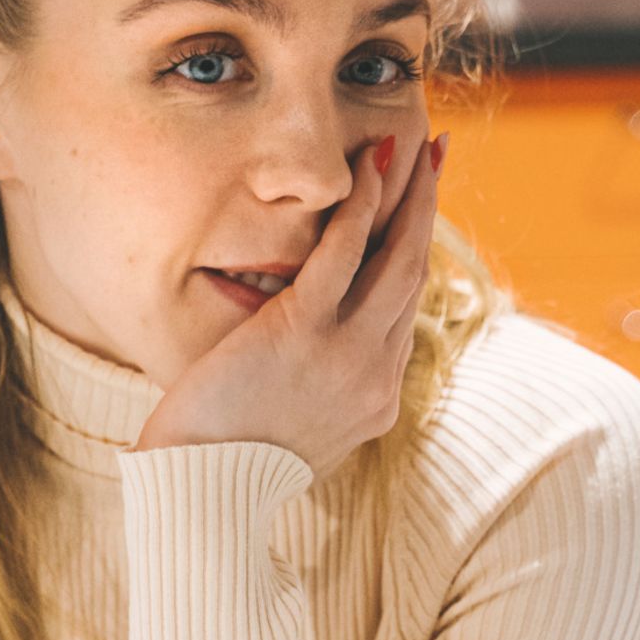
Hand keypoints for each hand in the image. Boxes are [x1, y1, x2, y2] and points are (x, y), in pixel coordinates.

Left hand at [134, 130, 445, 480]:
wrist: (202, 496)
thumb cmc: (224, 470)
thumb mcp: (291, 437)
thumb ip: (316, 397)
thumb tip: (312, 378)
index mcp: (375, 401)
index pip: (404, 310)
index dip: (414, 251)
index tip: (418, 211)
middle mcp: (374, 377)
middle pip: (413, 275)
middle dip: (427, 210)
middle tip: (437, 157)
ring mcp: (345, 356)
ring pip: (394, 258)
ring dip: (408, 194)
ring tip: (414, 144)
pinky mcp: (302, 332)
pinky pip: (343, 255)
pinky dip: (359, 207)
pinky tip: (364, 167)